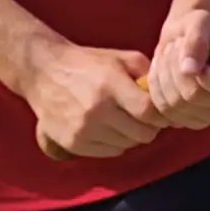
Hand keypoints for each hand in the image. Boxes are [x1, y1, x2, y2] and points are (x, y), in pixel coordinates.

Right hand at [20, 41, 167, 158]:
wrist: (43, 71)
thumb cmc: (86, 63)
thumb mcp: (119, 57)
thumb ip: (146, 71)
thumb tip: (166, 94)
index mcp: (110, 84)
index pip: (149, 112)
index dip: (160, 115)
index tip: (159, 112)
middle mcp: (97, 109)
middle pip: (142, 135)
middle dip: (148, 127)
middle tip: (142, 117)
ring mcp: (84, 129)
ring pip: (127, 146)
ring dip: (130, 135)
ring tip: (121, 119)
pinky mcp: (73, 143)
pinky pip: (109, 152)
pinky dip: (113, 143)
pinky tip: (106, 127)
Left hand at [146, 7, 209, 130]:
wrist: (182, 39)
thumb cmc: (198, 28)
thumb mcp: (199, 24)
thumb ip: (197, 42)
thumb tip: (190, 70)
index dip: (206, 76)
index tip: (191, 53)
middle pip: (192, 97)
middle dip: (176, 67)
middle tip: (175, 45)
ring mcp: (202, 119)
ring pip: (172, 104)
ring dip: (163, 74)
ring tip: (167, 53)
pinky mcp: (180, 121)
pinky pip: (160, 110)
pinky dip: (154, 86)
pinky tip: (159, 69)